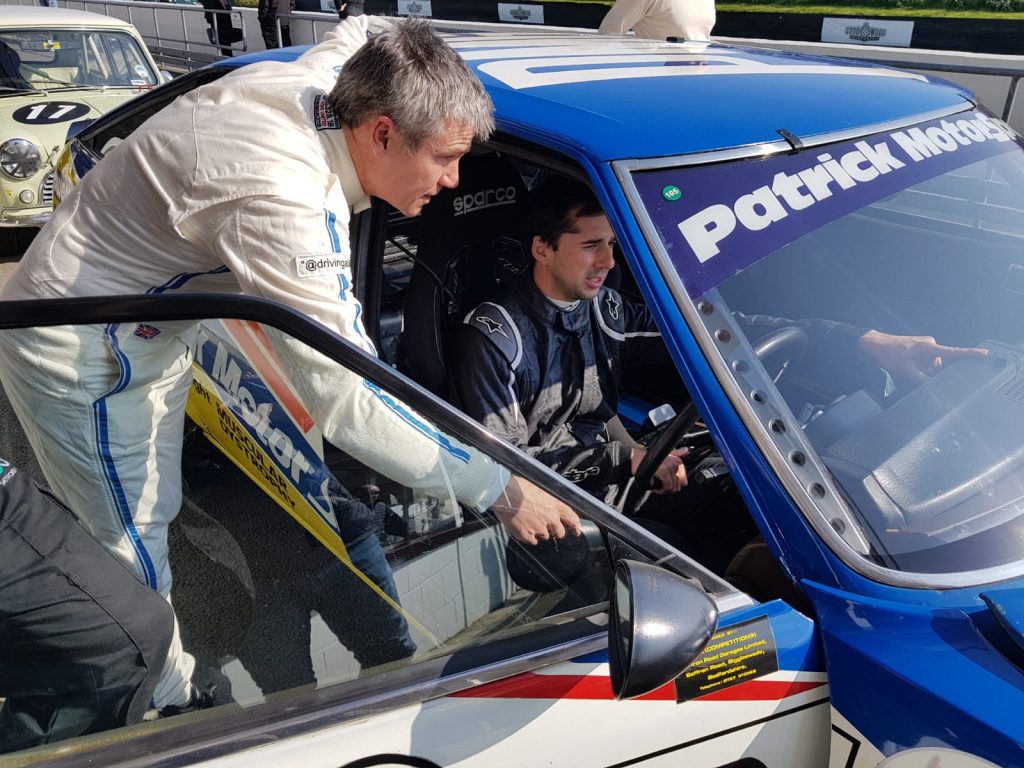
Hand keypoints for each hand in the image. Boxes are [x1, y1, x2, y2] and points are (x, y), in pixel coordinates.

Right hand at [491, 475, 582, 544]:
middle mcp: (550, 517)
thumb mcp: (539, 489)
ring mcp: (539, 528)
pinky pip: (532, 541)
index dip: (575, 525)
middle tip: (546, 526)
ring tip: (528, 521)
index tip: (577, 530)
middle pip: (560, 532)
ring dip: (539, 532)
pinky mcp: (527, 535)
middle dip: (554, 530)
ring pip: (544, 536)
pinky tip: (522, 528)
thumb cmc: (519, 487)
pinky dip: (528, 537)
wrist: (504, 493)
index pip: (572, 517)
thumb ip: (548, 500)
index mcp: (555, 504)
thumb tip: (549, 504)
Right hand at [631, 446, 688, 493]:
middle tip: (660, 484)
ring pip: (673, 488)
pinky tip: (655, 487)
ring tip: (657, 485)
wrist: (636, 458)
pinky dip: (661, 490)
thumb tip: (686, 450)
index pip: (683, 481)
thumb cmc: (649, 458)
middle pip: (678, 486)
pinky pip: (668, 487)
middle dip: (668, 488)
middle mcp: (676, 464)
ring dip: (663, 490)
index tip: (666, 483)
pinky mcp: (664, 472)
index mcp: (678, 461)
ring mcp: (670, 468)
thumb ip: (677, 453)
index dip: (673, 485)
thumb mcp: (665, 454)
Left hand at [857, 330, 987, 389]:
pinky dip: (919, 368)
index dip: (970, 354)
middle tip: (915, 374)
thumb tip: (933, 388)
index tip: (984, 354)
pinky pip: (924, 362)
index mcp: (930, 348)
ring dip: (923, 371)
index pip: (954, 353)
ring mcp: (923, 347)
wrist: (873, 345)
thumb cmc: (889, 355)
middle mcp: (930, 345)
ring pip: (931, 365)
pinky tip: (907, 370)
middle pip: (940, 364)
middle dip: (931, 373)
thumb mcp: (906, 371)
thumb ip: (922, 380)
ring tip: (907, 371)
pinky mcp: (917, 349)